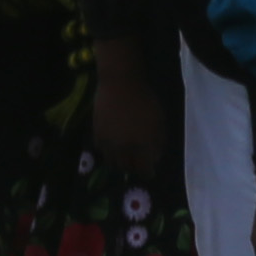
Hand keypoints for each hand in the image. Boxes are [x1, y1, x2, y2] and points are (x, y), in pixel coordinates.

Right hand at [89, 56, 175, 180]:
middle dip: (132, 167)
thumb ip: (158, 141)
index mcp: (141, 145)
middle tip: (136, 162)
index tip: (150, 170)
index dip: (147, 172)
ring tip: (123, 157)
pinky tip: (112, 145)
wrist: (120, 83)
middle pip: (126, 167)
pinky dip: (107, 151)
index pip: (144, 169)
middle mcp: (124, 148)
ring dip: (118, 162)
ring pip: (112, 162)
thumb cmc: (144, 99)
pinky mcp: (97, 133)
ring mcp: (109, 142)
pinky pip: (101, 149)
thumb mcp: (159, 120)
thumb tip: (155, 157)